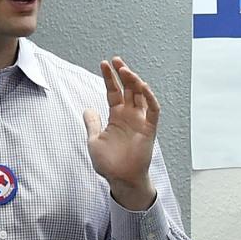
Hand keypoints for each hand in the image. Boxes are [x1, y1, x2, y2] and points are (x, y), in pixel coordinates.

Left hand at [84, 58, 159, 210]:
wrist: (121, 179)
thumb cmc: (108, 164)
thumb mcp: (94, 141)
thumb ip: (92, 124)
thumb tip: (87, 109)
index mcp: (116, 116)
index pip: (114, 91)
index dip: (109, 78)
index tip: (104, 63)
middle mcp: (129, 115)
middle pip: (128, 89)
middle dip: (123, 74)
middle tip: (116, 60)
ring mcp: (140, 121)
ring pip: (140, 95)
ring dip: (134, 82)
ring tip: (125, 70)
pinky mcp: (150, 128)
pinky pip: (153, 110)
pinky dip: (149, 98)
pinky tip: (142, 86)